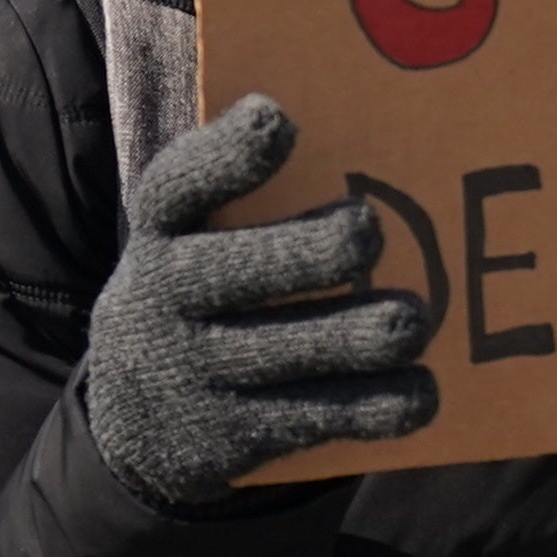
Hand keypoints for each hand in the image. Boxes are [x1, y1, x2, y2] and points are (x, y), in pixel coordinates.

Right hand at [77, 93, 436, 510]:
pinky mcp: (234, 437)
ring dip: (360, 333)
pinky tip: (420, 393)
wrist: (137, 425)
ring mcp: (196, 373)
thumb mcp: (200, 237)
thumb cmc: (208, 288)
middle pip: (237, 271)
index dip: (224, 155)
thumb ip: (252, 189)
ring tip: (409, 320)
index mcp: (162, 232)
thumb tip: (384, 118)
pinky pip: (318, 420)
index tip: (277, 120)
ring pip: (287, 352)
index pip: (176, 186)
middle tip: (367, 232)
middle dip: (313, 250)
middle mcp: (164, 300)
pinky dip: (377, 406)